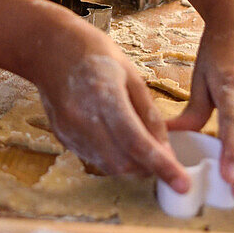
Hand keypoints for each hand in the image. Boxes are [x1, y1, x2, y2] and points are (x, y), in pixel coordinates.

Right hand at [32, 20, 190, 190]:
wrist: (50, 48)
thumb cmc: (94, 53)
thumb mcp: (131, 74)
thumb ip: (149, 114)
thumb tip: (165, 149)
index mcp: (105, 95)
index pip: (137, 142)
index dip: (163, 166)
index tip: (183, 184)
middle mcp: (83, 118)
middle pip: (123, 163)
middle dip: (148, 168)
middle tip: (162, 158)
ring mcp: (70, 130)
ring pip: (108, 166)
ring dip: (130, 165)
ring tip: (140, 145)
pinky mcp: (62, 137)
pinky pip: (93, 159)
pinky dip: (112, 157)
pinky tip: (116, 138)